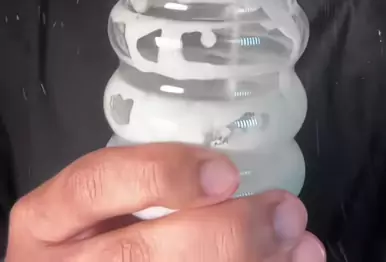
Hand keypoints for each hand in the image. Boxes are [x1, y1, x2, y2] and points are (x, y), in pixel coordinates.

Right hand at [6, 144, 323, 260]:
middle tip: (284, 213)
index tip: (226, 173)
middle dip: (222, 235)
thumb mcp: (103, 207)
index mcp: (47, 222)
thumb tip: (245, 176)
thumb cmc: (97, 237)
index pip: (94, 185)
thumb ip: (152, 187)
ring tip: (298, 244)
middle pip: (136, 255)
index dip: (160, 175)